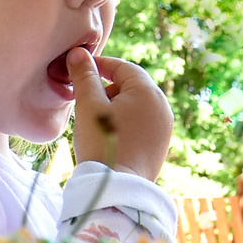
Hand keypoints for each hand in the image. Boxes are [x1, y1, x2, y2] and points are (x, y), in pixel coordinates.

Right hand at [68, 49, 171, 179]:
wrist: (117, 190)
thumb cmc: (102, 144)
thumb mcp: (89, 105)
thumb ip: (84, 76)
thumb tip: (78, 52)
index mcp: (149, 92)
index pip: (123, 67)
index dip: (100, 64)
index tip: (79, 67)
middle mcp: (162, 107)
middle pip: (131, 86)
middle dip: (106, 87)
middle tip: (83, 96)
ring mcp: (164, 128)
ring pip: (136, 105)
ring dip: (114, 105)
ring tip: (93, 118)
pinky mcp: (160, 146)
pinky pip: (141, 123)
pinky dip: (124, 121)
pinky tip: (107, 134)